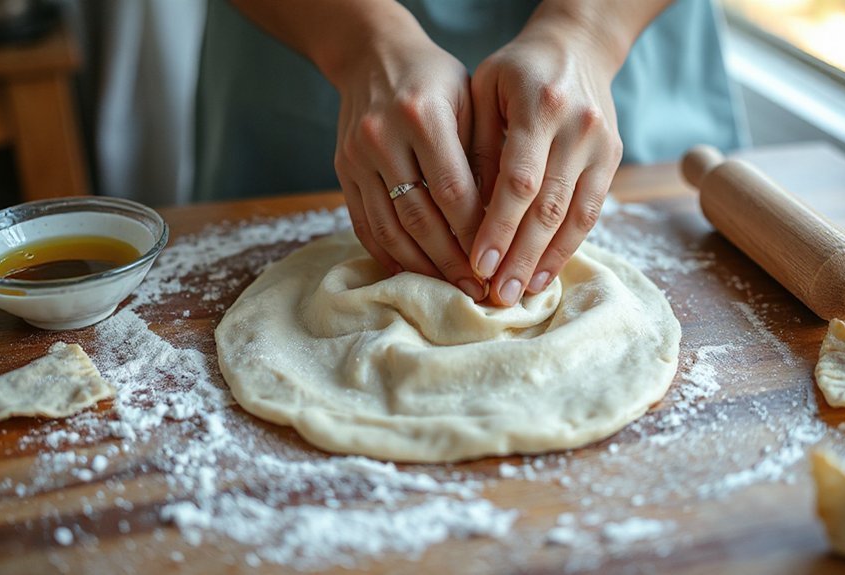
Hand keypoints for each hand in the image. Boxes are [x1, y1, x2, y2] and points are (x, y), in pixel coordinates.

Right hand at [332, 28, 486, 300]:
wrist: (372, 56)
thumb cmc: (435, 79)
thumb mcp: (468, 100)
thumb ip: (482, 154)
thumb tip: (502, 220)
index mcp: (422, 116)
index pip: (453, 191)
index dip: (475, 233)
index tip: (496, 262)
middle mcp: (383, 137)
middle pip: (419, 217)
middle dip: (451, 261)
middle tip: (476, 291)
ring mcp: (356, 158)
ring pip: (389, 228)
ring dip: (421, 267)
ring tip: (449, 289)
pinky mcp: (342, 173)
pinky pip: (364, 225)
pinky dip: (388, 255)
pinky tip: (411, 275)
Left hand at [468, 12, 623, 305]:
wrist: (577, 45)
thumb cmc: (516, 70)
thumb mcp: (483, 92)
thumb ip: (477, 149)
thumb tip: (466, 218)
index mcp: (539, 104)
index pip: (518, 179)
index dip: (499, 226)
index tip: (479, 264)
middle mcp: (578, 125)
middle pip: (548, 205)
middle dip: (521, 255)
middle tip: (497, 295)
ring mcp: (601, 143)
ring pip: (574, 214)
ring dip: (545, 259)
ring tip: (520, 293)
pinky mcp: (613, 157)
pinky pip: (591, 211)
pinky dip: (568, 246)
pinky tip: (545, 272)